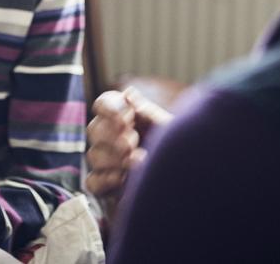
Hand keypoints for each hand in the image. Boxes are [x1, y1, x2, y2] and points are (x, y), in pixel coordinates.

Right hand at [85, 87, 172, 203]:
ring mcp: (105, 162)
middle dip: (113, 136)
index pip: (103, 105)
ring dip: (114, 159)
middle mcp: (110, 137)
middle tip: (133, 142)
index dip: (110, 109)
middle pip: (94, 130)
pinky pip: (93, 182)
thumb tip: (128, 94)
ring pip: (94, 156)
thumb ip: (147, 113)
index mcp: (124, 117)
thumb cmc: (176, 149)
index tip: (127, 119)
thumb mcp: (166, 129)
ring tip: (138, 161)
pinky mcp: (105, 186)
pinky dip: (106, 180)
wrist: (187, 179)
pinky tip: (124, 179)